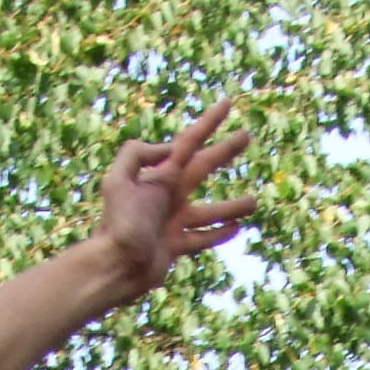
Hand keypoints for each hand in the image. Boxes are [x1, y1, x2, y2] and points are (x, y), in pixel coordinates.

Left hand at [90, 100, 256, 299]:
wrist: (115, 266)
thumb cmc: (119, 224)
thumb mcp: (119, 180)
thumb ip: (138, 154)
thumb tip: (168, 148)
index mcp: (159, 176)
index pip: (189, 141)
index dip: (209, 122)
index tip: (227, 103)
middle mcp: (168, 195)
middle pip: (204, 167)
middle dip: (225, 151)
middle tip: (247, 136)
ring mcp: (171, 222)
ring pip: (209, 211)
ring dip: (232, 206)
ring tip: (254, 202)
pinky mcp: (174, 246)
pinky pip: (201, 238)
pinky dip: (218, 234)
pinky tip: (237, 229)